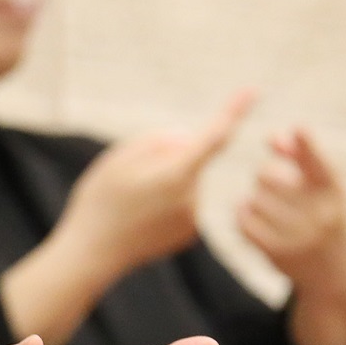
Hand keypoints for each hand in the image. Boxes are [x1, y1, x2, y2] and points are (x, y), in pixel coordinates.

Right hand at [54, 90, 252, 279]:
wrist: (92, 253)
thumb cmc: (100, 201)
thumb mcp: (116, 158)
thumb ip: (156, 141)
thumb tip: (187, 140)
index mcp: (176, 174)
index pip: (214, 136)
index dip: (234, 112)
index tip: (253, 91)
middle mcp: (192, 196)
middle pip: (188, 160)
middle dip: (165, 160)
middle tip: (127, 180)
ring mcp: (192, 218)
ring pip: (184, 182)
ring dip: (163, 183)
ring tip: (130, 202)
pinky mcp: (188, 233)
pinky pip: (181, 203)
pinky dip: (164, 203)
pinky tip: (140, 218)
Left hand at [237, 128, 345, 344]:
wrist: (336, 275)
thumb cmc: (327, 217)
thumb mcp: (325, 190)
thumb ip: (302, 158)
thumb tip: (274, 137)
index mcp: (336, 194)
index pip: (320, 166)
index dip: (307, 147)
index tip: (298, 128)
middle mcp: (321, 215)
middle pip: (267, 178)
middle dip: (266, 177)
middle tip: (276, 186)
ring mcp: (300, 237)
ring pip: (253, 200)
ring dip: (256, 200)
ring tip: (272, 208)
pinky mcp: (278, 254)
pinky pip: (243, 222)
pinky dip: (243, 215)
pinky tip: (253, 217)